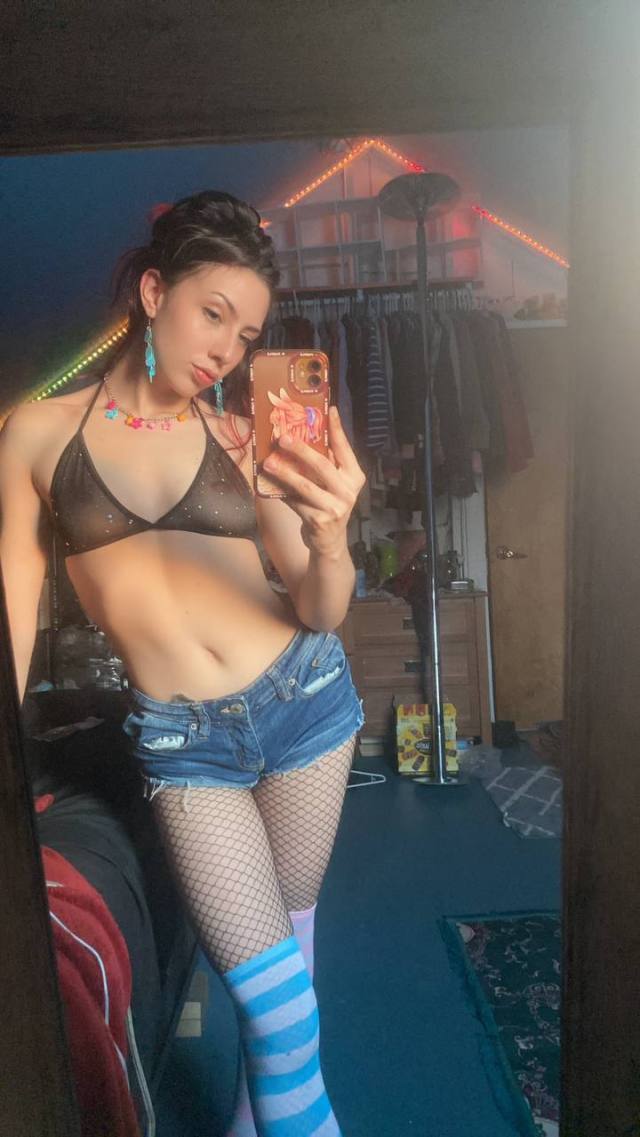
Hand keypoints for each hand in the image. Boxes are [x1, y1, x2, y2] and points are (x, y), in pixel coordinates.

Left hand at [263, 406, 365, 556]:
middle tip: (283, 438)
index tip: (330, 409)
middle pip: (323, 465)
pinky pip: (295, 502)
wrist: (330, 542)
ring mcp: (335, 507)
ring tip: (269, 462)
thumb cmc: (329, 504)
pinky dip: (281, 492)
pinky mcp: (319, 521)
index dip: (337, 429)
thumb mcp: (333, 484)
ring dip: (285, 473)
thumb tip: (300, 435)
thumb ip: (325, 464)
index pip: (345, 449)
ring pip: (305, 486)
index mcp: (354, 477)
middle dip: (301, 449)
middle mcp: (348, 491)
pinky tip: (268, 483)